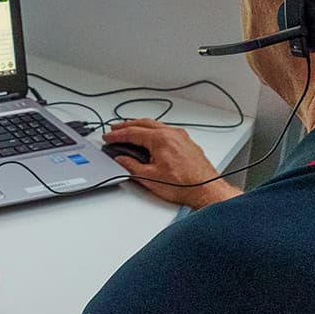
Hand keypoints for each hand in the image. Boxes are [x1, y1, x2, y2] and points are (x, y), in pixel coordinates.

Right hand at [102, 120, 241, 209]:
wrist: (206, 190)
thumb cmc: (184, 185)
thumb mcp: (150, 178)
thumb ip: (131, 166)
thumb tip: (121, 160)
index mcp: (160, 139)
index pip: (132, 133)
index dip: (117, 135)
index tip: (108, 137)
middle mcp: (172, 133)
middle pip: (144, 124)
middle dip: (127, 126)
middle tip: (115, 129)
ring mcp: (181, 137)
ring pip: (156, 125)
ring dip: (140, 126)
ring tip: (130, 131)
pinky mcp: (187, 142)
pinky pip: (166, 130)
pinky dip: (154, 131)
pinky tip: (151, 137)